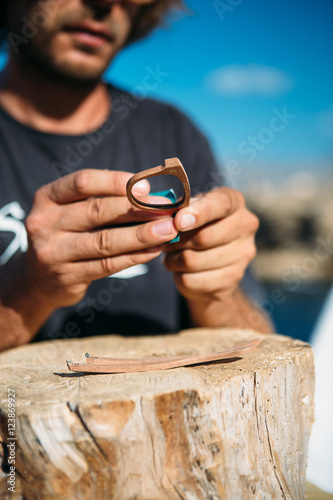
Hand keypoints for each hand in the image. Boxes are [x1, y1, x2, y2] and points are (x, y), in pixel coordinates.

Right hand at [24, 169, 177, 308]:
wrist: (37, 279)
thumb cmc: (66, 235)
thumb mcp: (71, 212)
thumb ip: (101, 200)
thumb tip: (150, 192)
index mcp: (46, 198)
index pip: (83, 182)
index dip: (117, 181)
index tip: (147, 186)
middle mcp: (44, 223)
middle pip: (97, 211)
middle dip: (137, 208)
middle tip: (167, 208)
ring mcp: (53, 252)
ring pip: (105, 241)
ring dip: (141, 235)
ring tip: (168, 230)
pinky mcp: (67, 277)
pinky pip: (107, 265)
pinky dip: (135, 256)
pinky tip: (155, 250)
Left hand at [163, 187, 258, 302]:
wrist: (211, 259)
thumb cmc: (196, 226)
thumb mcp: (189, 209)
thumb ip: (181, 210)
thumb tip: (174, 222)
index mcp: (235, 202)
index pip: (222, 204)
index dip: (199, 212)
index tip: (178, 221)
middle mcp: (245, 227)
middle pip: (204, 237)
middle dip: (176, 241)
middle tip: (166, 242)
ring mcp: (243, 256)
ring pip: (193, 261)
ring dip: (173, 260)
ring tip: (171, 256)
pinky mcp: (232, 280)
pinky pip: (192, 281)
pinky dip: (178, 277)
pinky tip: (180, 271)